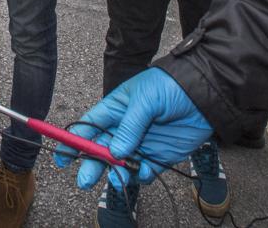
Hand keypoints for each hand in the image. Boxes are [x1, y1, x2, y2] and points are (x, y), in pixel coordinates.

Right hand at [53, 67, 211, 190]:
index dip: (73, 141)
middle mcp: (124, 128)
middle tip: (85, 180)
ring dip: (116, 173)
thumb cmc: (171, 86)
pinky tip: (143, 171)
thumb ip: (130, 126)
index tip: (62, 157)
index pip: (88, 126)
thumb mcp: (146, 99)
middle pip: (101, 149)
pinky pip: (143, 171)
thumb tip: (115, 152)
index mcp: (116, 108)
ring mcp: (141, 143)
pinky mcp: (158, 156)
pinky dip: (141, 175)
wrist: (205, 95)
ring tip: (118, 179)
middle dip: (91, 164)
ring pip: (120, 164)